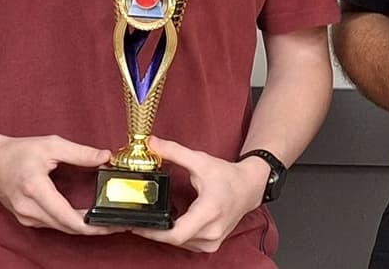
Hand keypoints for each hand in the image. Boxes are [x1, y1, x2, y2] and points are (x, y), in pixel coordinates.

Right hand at [0, 133, 111, 233]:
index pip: (66, 215)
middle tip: (117, 223)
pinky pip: (53, 225)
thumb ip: (80, 152)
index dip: (90, 224)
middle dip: (93, 228)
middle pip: (66, 227)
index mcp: (35, 189)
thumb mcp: (52, 145)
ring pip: (60, 228)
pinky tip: (85, 217)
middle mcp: (29, 208)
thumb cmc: (17, 152)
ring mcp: (25, 217)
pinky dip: (70, 223)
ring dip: (83, 227)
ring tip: (106, 221)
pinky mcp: (26, 219)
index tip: (109, 223)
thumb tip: (105, 157)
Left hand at [129, 139, 265, 251]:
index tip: (138, 225)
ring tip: (156, 220)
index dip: (154, 232)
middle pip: (174, 240)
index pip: (176, 233)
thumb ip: (174, 152)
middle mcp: (211, 231)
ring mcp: (212, 241)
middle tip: (140, 220)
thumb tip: (153, 144)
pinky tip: (173, 223)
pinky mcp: (211, 245)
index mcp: (209, 212)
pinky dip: (178, 235)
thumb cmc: (228, 176)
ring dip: (166, 234)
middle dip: (156, 230)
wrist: (249, 187)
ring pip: (180, 244)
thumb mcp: (200, 161)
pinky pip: (187, 245)